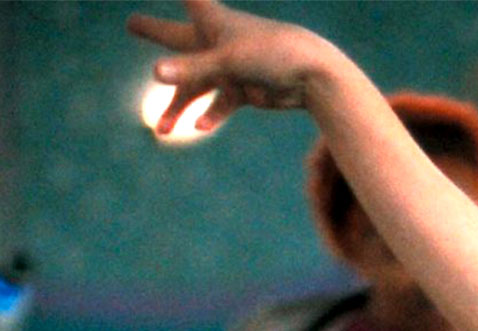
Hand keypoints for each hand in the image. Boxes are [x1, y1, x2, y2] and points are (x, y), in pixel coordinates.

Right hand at [127, 0, 338, 135]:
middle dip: (156, 32)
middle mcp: (217, 40)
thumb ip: (190, 68)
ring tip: (161, 130)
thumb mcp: (226, 61)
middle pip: (178, 37)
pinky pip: (221, 104)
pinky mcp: (245, 88)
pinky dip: (212, 115)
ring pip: (196, 84)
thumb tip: (155, 74)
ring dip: (179, 106)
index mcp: (211, 21)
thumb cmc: (271, 55)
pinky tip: (200, 128)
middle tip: (132, 23)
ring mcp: (230, 66)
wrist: (312, 76)